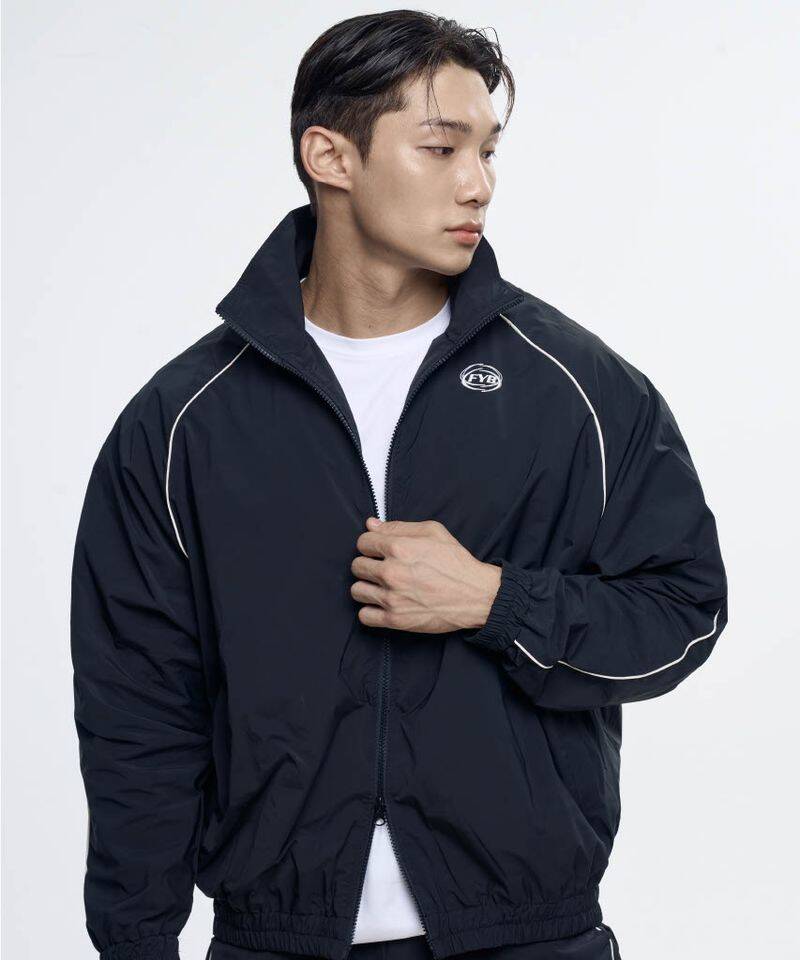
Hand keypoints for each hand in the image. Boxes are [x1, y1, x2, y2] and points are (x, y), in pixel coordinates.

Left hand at [350, 517, 501, 632]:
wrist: (476, 595)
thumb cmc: (456, 562)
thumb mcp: (433, 532)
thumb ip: (399, 526)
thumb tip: (371, 524)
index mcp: (399, 548)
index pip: (362, 543)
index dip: (371, 545)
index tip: (379, 551)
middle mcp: (391, 572)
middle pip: (357, 566)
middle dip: (368, 565)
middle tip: (384, 569)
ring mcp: (392, 598)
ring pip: (357, 591)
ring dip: (367, 587)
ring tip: (382, 587)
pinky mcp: (395, 620)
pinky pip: (364, 616)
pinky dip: (370, 611)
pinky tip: (383, 604)